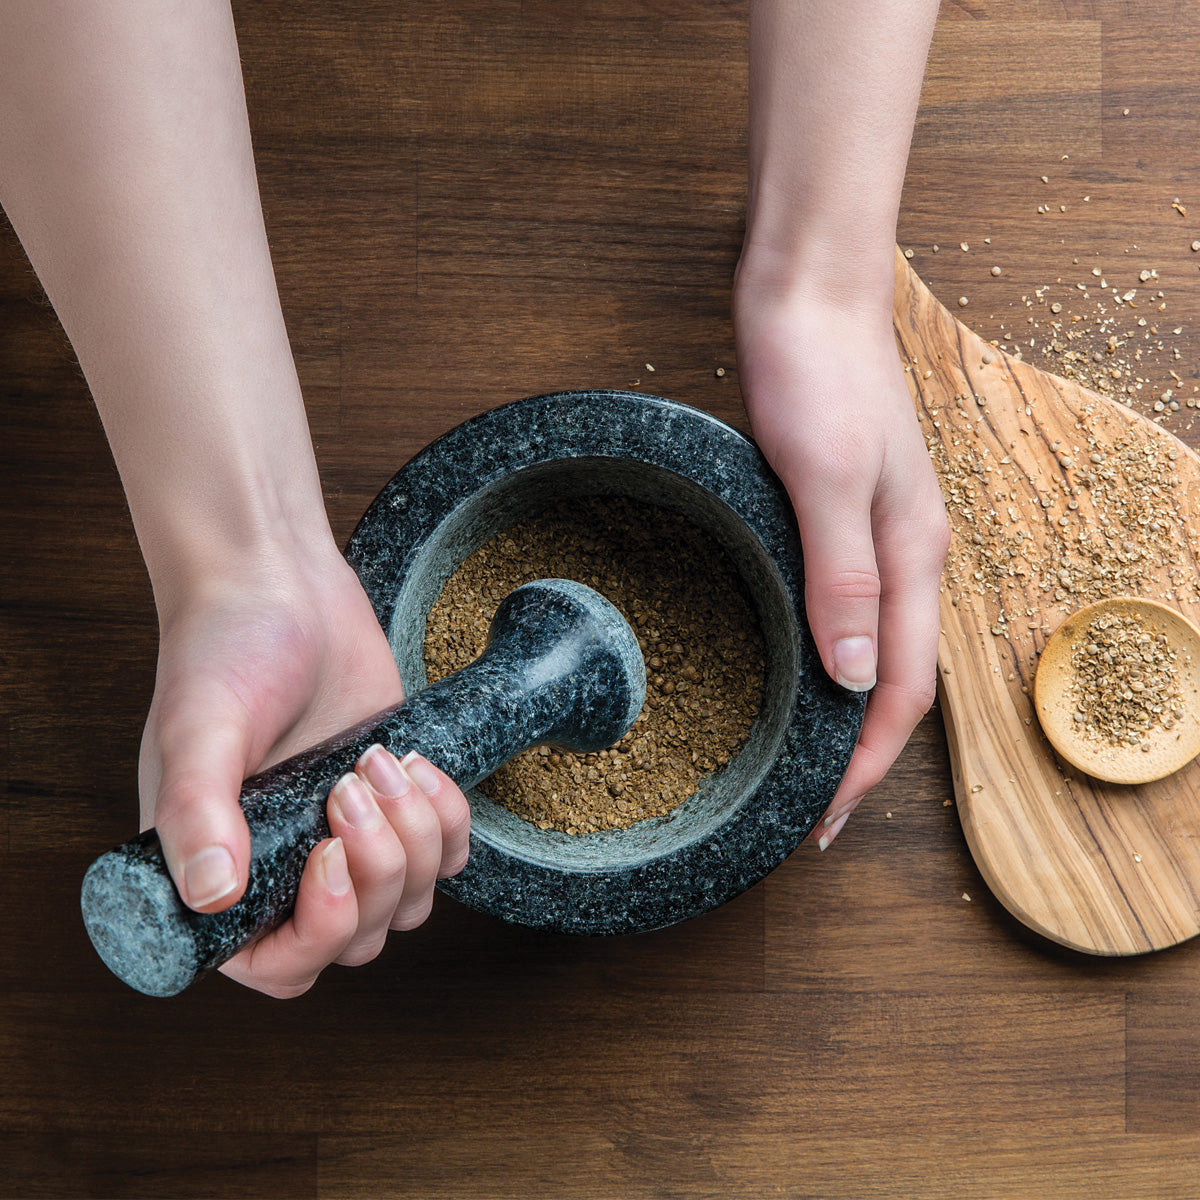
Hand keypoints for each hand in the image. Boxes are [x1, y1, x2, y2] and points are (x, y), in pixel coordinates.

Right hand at [137, 541, 471, 996]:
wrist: (281, 586)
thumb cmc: (221, 650)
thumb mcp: (198, 729)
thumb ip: (197, 813)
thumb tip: (209, 896)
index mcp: (222, 870)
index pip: (277, 964)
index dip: (318, 932)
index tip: (329, 854)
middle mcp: (284, 868)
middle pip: (358, 939)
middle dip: (376, 870)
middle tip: (351, 785)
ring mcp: (346, 840)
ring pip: (409, 902)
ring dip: (414, 841)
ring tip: (379, 761)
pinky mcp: (395, 805)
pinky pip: (446, 855)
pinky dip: (446, 819)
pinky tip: (417, 763)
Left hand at [734, 266, 948, 847]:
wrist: (807, 293)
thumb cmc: (817, 372)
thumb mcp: (825, 477)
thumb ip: (843, 577)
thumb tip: (850, 680)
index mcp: (913, 555)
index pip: (900, 688)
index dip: (866, 763)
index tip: (826, 819)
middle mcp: (904, 555)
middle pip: (894, 679)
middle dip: (858, 753)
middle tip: (809, 808)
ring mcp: (875, 534)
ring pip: (871, 648)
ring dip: (841, 713)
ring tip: (799, 759)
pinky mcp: (838, 514)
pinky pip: (844, 608)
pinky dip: (824, 657)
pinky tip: (791, 667)